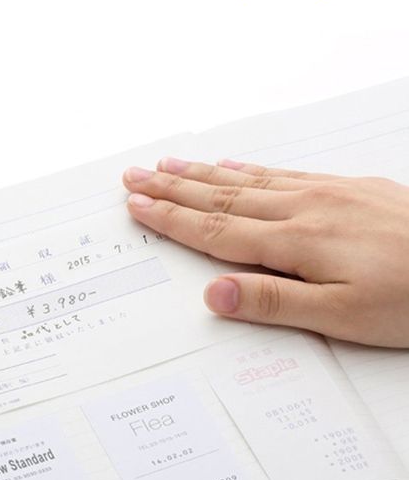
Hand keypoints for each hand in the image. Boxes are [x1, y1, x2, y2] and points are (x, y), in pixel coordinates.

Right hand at [123, 158, 408, 347]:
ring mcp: (322, 193)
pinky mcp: (345, 186)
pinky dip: (248, 167)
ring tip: (167, 164)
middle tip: (135, 175)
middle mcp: (300, 209)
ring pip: (244, 179)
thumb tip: (213, 294)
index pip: (214, 229)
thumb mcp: (345, 316)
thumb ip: (274, 303)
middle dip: (171, 187)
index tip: (137, 206)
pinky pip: (281, 172)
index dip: (171, 218)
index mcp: (293, 242)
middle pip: (219, 196)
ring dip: (200, 173)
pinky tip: (233, 163)